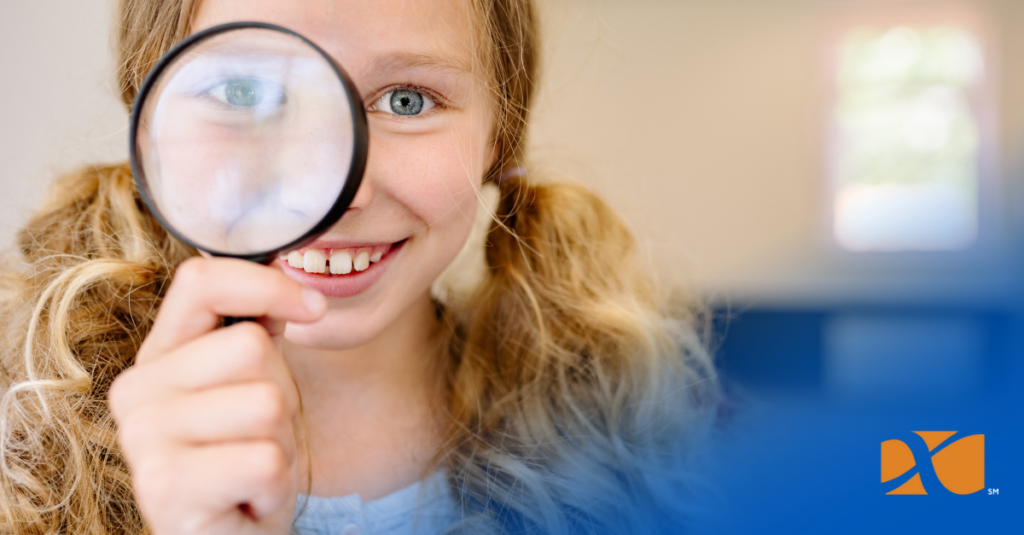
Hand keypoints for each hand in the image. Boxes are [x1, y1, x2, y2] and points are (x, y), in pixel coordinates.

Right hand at [108, 257, 326, 534]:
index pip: (200, 281)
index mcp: (157, 356)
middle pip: (252, 347)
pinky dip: (276, 484)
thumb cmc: (246, 459)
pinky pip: (266, 459)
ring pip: (266, 403)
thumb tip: (289, 278)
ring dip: (281, 443)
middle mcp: (136, 391)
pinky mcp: (164, 487)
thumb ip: (255, 330)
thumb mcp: (253, 385)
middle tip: (258, 437)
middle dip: (282, 394)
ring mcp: (143, 439)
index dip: (267, 285)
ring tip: (252, 468)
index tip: (313, 309)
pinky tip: (248, 498)